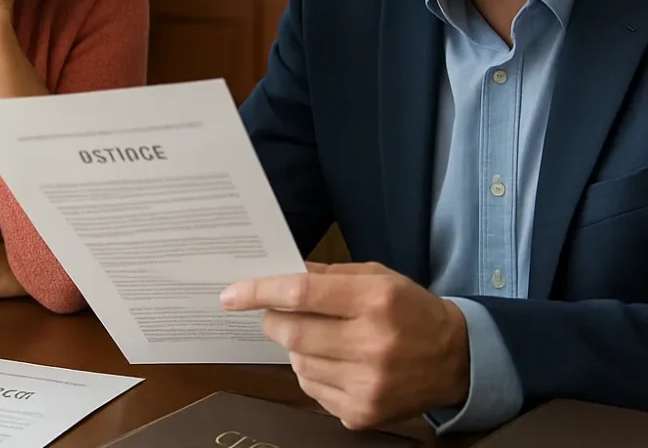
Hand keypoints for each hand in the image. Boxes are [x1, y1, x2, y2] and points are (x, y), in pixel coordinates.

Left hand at [220, 262, 468, 429]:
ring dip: (296, 347)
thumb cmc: (408, 309)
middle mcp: (371, 344)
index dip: (260, 292)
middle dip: (274, 319)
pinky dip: (313, 372)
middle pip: (292, 332)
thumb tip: (276, 273)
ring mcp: (367, 384)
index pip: (302, 292)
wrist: (454, 359)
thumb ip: (325, 274)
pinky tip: (336, 362)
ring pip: (297, 362)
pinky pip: (312, 389)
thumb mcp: (375, 277)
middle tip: (277, 313)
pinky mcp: (363, 412)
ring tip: (322, 337)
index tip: (231, 295)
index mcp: (374, 300)